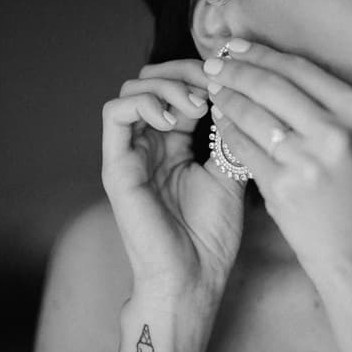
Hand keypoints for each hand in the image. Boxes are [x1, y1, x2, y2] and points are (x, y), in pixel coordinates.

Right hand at [101, 58, 246, 302]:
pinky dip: (144, 103)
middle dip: (185, 72)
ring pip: (133, 88)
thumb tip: (237, 93)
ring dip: (167, 86)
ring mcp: (131, 153)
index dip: (203, 76)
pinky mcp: (116, 166)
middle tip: (212, 87)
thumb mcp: (230, 175)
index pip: (181, 89)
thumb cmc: (210, 237)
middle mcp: (151, 144)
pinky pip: (115, 113)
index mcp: (177, 146)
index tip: (231, 83)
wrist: (191, 278)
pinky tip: (173, 120)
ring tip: (196, 107)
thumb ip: (229, 135)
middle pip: (154, 80)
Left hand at [203, 40, 351, 282]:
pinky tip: (218, 124)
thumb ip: (324, 107)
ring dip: (226, 99)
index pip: (298, 68)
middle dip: (235, 70)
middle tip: (212, 64)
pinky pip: (242, 147)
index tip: (236, 46)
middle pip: (270, 85)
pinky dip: (226, 132)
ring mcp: (307, 159)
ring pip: (251, 113)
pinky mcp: (282, 186)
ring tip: (214, 92)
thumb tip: (272, 69)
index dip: (260, 53)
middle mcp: (335, 130)